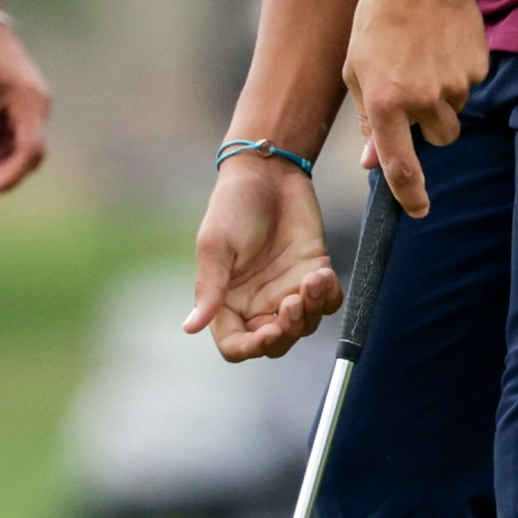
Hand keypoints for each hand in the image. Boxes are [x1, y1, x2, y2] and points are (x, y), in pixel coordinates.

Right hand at [186, 157, 341, 361]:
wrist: (269, 171)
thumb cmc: (233, 205)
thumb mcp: (216, 246)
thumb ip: (209, 289)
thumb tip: (188, 328)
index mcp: (227, 300)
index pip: (236, 345)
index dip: (252, 347)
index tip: (269, 331)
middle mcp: (257, 301)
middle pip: (274, 343)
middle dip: (287, 331)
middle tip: (293, 302)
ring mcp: (286, 289)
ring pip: (304, 326)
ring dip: (311, 310)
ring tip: (311, 279)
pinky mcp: (312, 273)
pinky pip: (327, 302)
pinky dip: (329, 296)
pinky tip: (323, 273)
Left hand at [343, 0, 489, 216]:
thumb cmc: (377, 22)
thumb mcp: (357, 70)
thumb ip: (369, 120)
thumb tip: (372, 164)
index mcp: (385, 104)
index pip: (401, 167)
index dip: (411, 196)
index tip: (419, 210)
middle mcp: (422, 101)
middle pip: (439, 138)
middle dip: (429, 124)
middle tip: (413, 89)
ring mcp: (455, 85)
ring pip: (454, 112)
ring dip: (442, 97)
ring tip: (425, 58)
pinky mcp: (478, 68)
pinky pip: (470, 85)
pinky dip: (457, 73)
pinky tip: (442, 44)